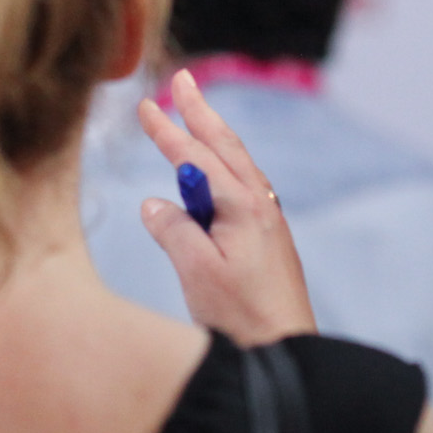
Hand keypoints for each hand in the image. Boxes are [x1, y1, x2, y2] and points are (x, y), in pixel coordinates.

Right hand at [135, 70, 316, 343]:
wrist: (285, 352)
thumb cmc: (242, 316)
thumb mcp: (197, 271)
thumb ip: (173, 229)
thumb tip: (155, 203)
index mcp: (242, 207)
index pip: (196, 159)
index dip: (168, 132)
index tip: (147, 105)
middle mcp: (259, 207)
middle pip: (225, 147)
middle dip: (200, 113)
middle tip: (183, 80)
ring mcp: (266, 222)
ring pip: (236, 165)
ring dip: (213, 135)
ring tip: (196, 113)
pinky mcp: (266, 240)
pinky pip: (241, 186)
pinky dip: (223, 165)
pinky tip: (218, 173)